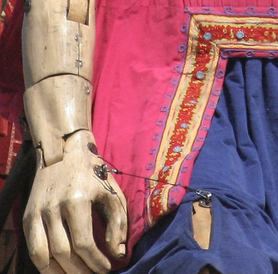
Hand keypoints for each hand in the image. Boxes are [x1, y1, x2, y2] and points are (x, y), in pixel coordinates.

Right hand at [23, 131, 127, 273]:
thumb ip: (118, 222)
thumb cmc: (93, 171)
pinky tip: (58, 270)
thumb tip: (117, 253)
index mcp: (77, 199)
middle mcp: (53, 207)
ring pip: (44, 256)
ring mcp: (37, 212)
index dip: (95, 261)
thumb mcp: (111, 191)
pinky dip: (44, 265)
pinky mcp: (28, 216)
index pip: (83, 243)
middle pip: (64, 253)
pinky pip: (33, 248)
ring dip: (61, 273)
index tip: (107, 268)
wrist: (64, 148)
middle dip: (81, 271)